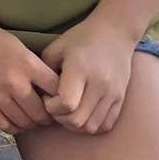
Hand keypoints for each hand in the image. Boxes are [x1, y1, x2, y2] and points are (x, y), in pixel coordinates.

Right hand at [0, 13, 59, 134]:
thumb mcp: (22, 48)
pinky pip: (3, 125)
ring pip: (24, 122)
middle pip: (41, 113)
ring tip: (31, 119)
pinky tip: (15, 121)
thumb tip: (54, 92)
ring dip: (31, 124)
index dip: (61, 100)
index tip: (59, 102)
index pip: (57, 91)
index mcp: (28, 64)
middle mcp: (14, 82)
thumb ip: (37, 69)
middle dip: (47, 117)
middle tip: (46, 116)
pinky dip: (13, 127)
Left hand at [41, 17, 136, 133]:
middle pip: (77, 121)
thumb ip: (44, 73)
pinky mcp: (120, 98)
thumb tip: (38, 97)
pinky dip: (91, 125)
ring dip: (75, 125)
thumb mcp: (56, 48)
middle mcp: (99, 84)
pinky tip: (83, 113)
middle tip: (55, 105)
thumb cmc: (80, 38)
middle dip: (60, 118)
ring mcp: (113, 93)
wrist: (115, 32)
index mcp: (80, 69)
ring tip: (68, 110)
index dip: (51, 107)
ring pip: (91, 127)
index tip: (47, 97)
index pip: (66, 105)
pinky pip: (105, 125)